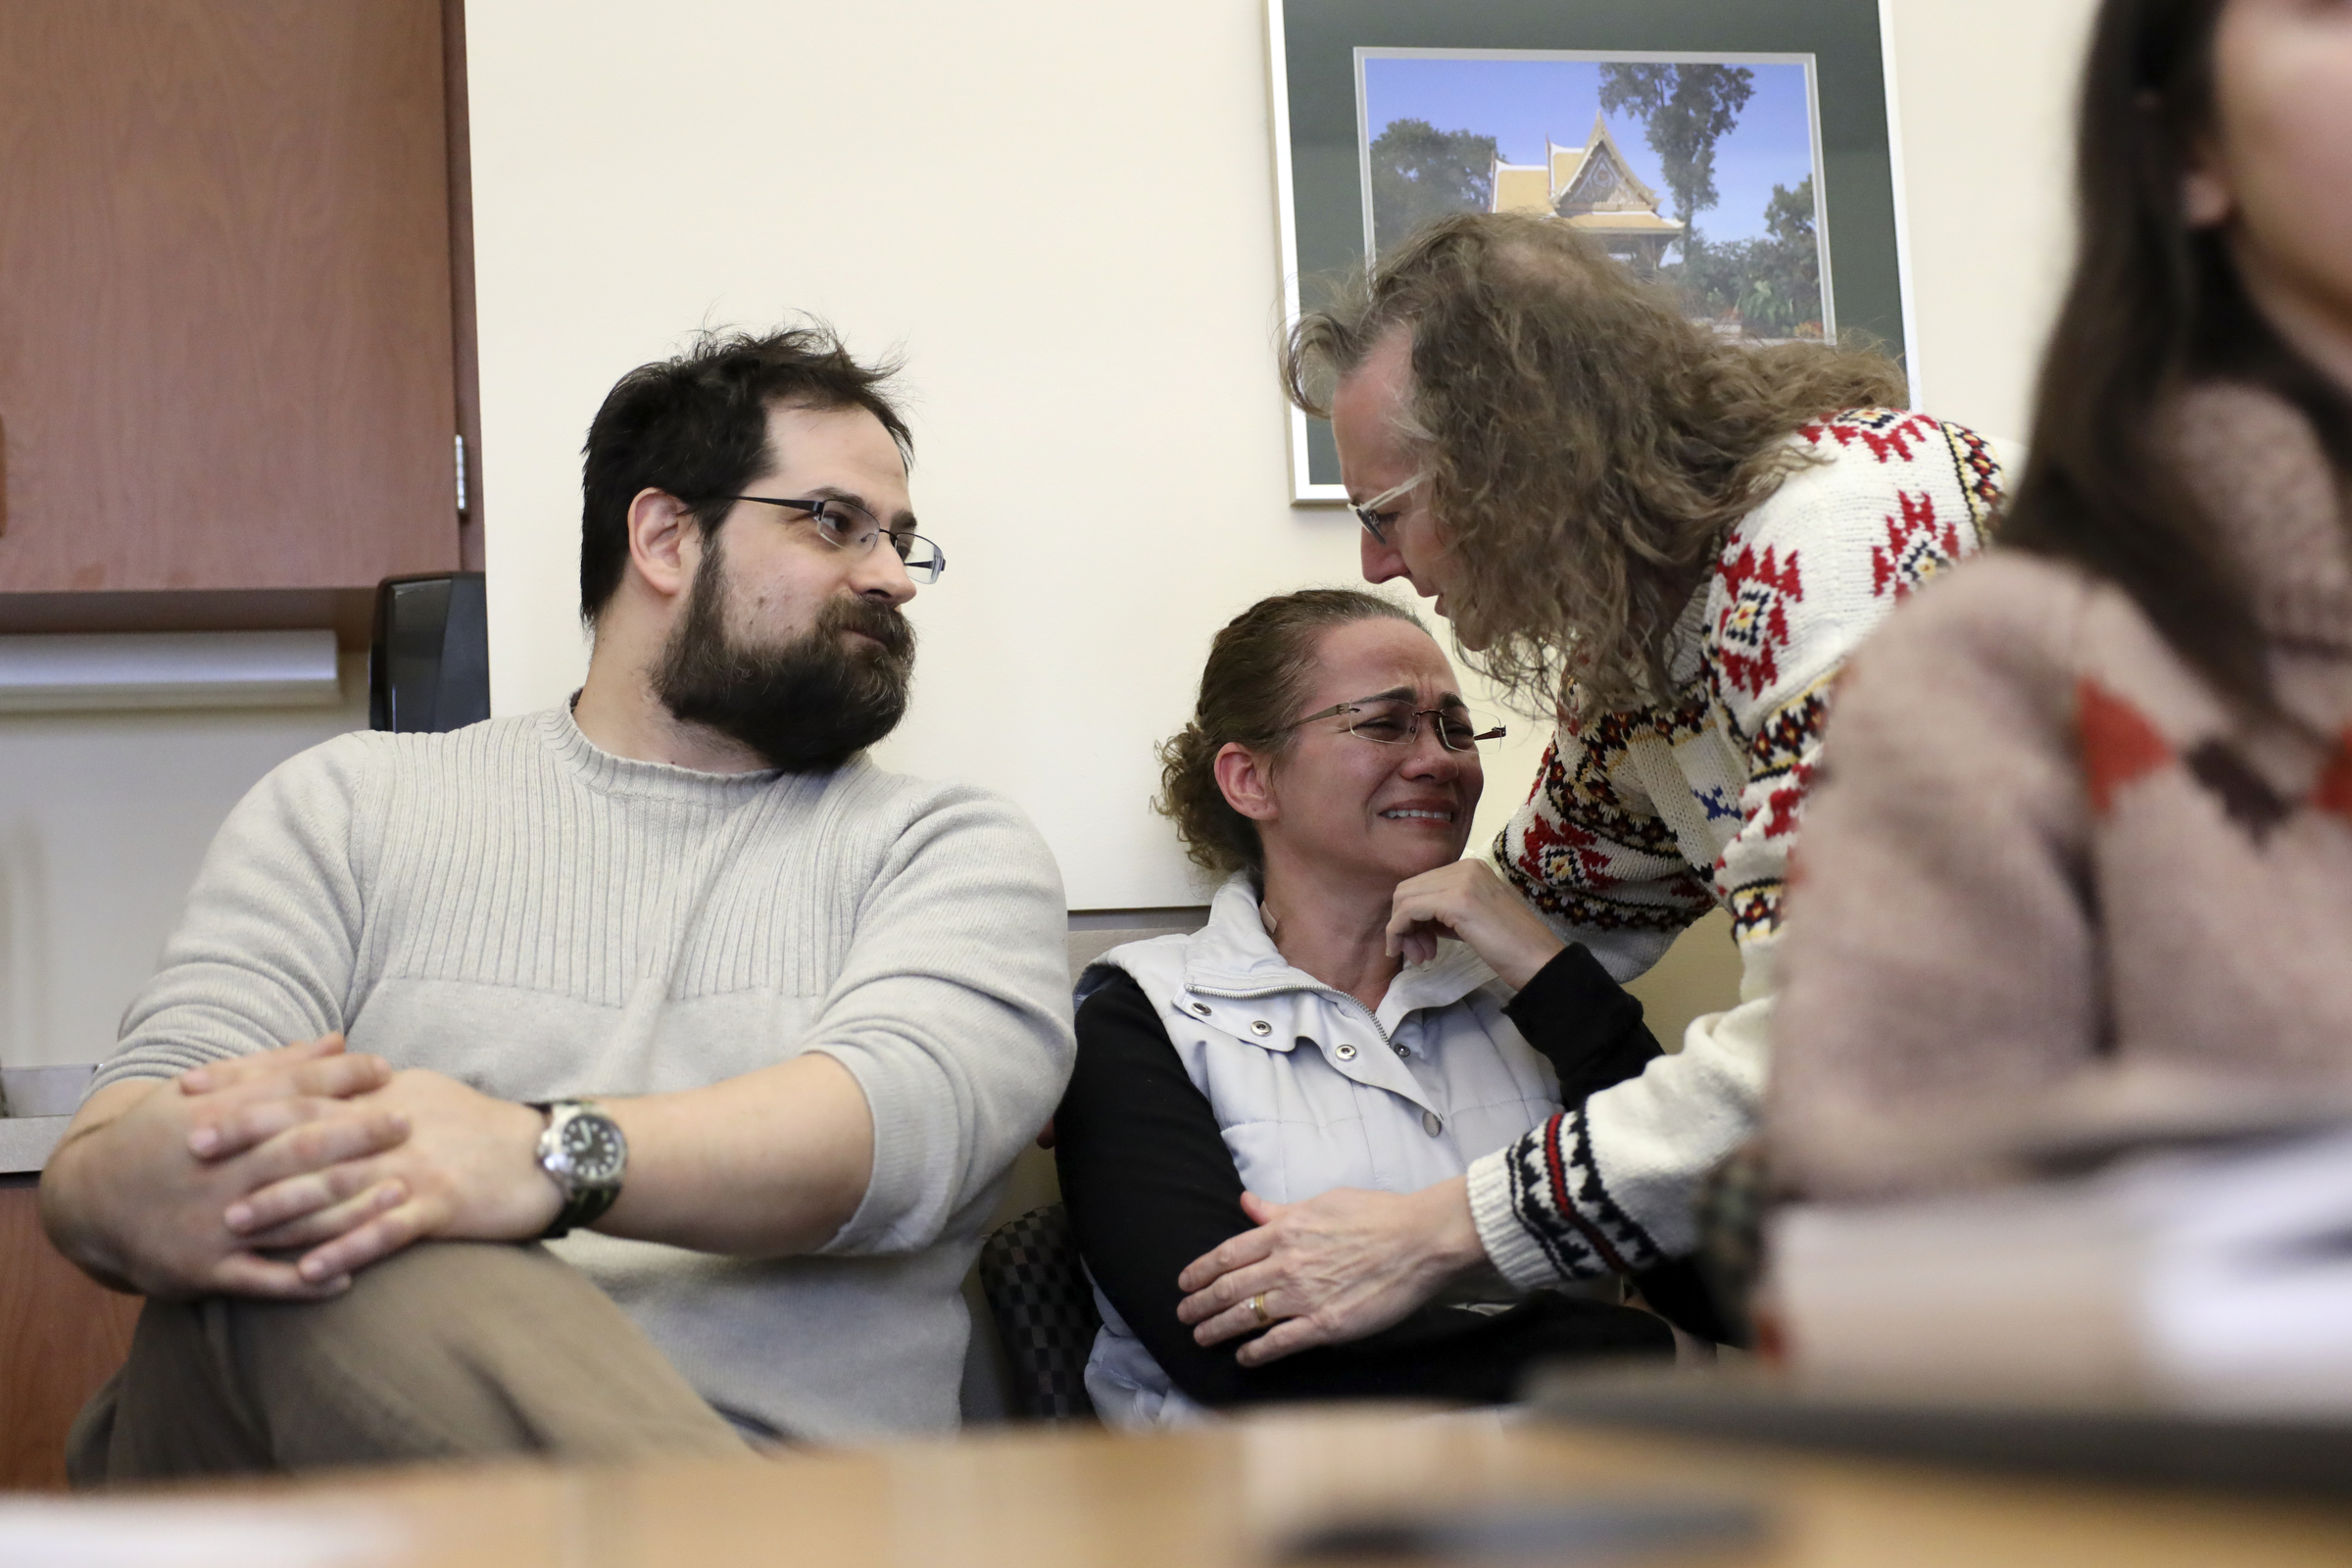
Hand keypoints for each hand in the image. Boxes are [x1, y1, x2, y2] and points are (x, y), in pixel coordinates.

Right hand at [41, 1036, 411, 1299]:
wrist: (87, 1199)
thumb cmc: (160, 1136)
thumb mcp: (204, 1092)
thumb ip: (275, 1068)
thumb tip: (338, 1040)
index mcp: (212, 1118)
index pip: (287, 1092)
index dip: (341, 1078)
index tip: (386, 1070)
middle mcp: (214, 1170)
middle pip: (298, 1148)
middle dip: (358, 1134)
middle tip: (406, 1123)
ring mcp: (210, 1223)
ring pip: (290, 1216)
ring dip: (349, 1207)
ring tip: (401, 1193)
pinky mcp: (202, 1270)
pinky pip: (261, 1279)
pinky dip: (306, 1280)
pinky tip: (349, 1275)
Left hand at [225, 1069, 558, 1284]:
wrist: (549, 1154)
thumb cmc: (478, 1127)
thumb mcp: (421, 1092)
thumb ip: (363, 1087)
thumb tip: (310, 1070)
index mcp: (383, 1095)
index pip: (303, 1085)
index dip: (245, 1086)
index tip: (190, 1092)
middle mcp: (394, 1126)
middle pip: (313, 1129)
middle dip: (250, 1139)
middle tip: (192, 1152)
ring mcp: (418, 1167)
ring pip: (342, 1184)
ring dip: (287, 1203)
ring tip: (236, 1222)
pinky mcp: (444, 1207)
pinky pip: (389, 1232)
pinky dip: (348, 1251)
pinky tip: (312, 1274)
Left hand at [1174, 1180, 1486, 1365]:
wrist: (1418, 1240)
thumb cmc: (1376, 1215)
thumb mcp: (1322, 1202)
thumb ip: (1280, 1210)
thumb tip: (1247, 1203)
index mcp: (1283, 1231)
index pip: (1227, 1254)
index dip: (1200, 1271)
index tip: (1184, 1283)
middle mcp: (1286, 1263)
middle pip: (1229, 1288)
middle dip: (1199, 1304)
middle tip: (1183, 1315)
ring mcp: (1304, 1296)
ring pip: (1246, 1315)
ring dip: (1217, 1328)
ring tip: (1201, 1336)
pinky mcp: (1326, 1324)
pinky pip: (1280, 1342)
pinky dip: (1256, 1351)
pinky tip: (1244, 1357)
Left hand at [1387, 860, 1564, 988]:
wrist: (1539, 961)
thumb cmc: (1511, 946)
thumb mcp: (1472, 919)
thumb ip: (1444, 912)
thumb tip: (1413, 920)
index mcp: (1471, 868)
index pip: (1421, 884)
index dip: (1411, 916)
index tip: (1422, 946)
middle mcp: (1464, 867)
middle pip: (1408, 889)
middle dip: (1403, 924)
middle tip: (1417, 954)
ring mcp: (1460, 881)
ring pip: (1404, 898)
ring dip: (1401, 931)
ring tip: (1420, 957)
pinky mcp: (1455, 901)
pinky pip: (1408, 911)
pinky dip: (1399, 932)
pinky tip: (1409, 953)